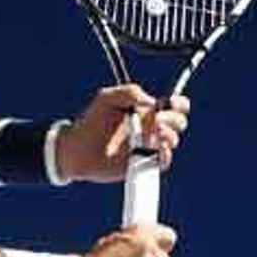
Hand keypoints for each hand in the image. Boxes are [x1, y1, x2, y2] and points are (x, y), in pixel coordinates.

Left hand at [56, 84, 189, 182]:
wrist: (77, 149)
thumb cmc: (91, 121)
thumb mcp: (106, 98)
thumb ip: (129, 92)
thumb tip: (152, 102)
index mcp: (146, 110)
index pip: (173, 105)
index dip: (179, 103)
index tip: (172, 102)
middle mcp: (152, 128)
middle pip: (178, 123)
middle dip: (174, 119)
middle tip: (156, 119)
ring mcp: (149, 147)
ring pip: (172, 141)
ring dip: (168, 136)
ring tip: (151, 134)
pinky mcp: (144, 164)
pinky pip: (162, 161)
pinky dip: (162, 156)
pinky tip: (152, 150)